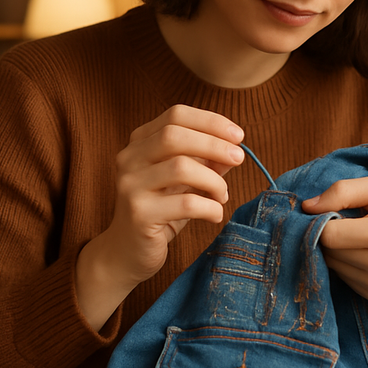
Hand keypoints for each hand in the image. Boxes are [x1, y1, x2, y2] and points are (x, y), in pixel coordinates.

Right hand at [76, 105, 243, 329]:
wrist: (128, 252)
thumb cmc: (162, 210)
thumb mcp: (186, 180)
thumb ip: (207, 161)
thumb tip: (234, 149)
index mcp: (139, 142)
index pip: (176, 115)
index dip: (210, 121)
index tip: (238, 135)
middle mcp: (129, 159)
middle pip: (175, 135)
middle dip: (214, 144)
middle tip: (239, 158)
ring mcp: (130, 186)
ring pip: (181, 167)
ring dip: (213, 180)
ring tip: (222, 195)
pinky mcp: (139, 214)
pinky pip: (185, 203)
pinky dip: (209, 207)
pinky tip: (215, 214)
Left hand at [302, 175, 367, 329]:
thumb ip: (343, 191)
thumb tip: (306, 207)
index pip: (327, 233)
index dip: (322, 219)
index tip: (332, 209)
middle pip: (327, 251)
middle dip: (329, 233)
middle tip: (348, 219)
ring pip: (331, 266)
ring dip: (337, 249)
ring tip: (359, 234)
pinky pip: (343, 277)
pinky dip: (347, 263)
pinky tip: (365, 251)